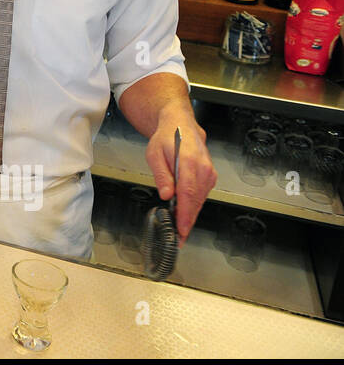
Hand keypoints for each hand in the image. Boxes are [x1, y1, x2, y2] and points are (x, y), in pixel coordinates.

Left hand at [145, 120, 216, 244]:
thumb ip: (162, 175)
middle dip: (187, 222)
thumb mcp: (155, 154)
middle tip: (178, 238)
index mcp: (189, 163)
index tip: (181, 230)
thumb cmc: (167, 138)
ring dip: (190, 216)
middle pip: (196, 202)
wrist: (181, 126)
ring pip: (199, 201)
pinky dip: (193, 206)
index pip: (188, 195)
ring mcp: (209, 174)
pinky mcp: (210, 177)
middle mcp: (203, 169)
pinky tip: (184, 213)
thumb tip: (167, 194)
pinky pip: (201, 196)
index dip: (185, 215)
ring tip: (178, 229)